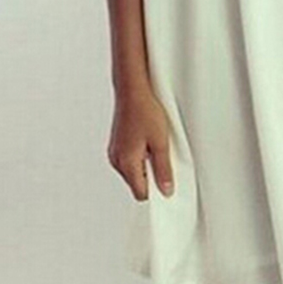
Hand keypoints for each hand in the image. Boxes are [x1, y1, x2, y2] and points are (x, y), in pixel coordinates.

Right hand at [107, 81, 174, 200]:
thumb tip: (166, 190)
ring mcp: (115, 151)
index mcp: (126, 163)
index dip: (156, 189)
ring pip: (133, 170)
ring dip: (146, 163)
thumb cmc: (145, 111)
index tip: (168, 181)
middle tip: (163, 155)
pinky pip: (129, 159)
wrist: (132, 90)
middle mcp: (116, 160)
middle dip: (151, 175)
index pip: (141, 193)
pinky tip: (147, 139)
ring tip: (155, 143)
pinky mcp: (116, 143)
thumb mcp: (161, 142)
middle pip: (137, 182)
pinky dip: (140, 154)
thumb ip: (163, 169)